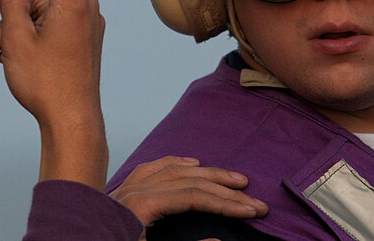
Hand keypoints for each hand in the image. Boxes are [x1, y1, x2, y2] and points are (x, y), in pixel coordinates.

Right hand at [0, 0, 106, 188]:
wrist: (73, 120)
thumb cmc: (44, 84)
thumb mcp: (14, 40)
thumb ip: (12, 4)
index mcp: (73, 0)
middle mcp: (86, 3)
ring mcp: (86, 17)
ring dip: (17, 16)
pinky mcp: (82, 32)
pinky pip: (50, 17)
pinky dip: (28, 28)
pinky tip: (11, 52)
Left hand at [110, 156, 268, 239]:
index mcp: (138, 207)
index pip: (192, 196)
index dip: (226, 203)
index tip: (253, 210)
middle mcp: (131, 192)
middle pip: (187, 180)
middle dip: (224, 189)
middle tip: (254, 198)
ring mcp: (123, 192)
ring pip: (170, 170)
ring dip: (204, 173)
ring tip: (231, 179)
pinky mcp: (118, 197)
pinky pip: (149, 170)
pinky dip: (173, 164)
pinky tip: (189, 163)